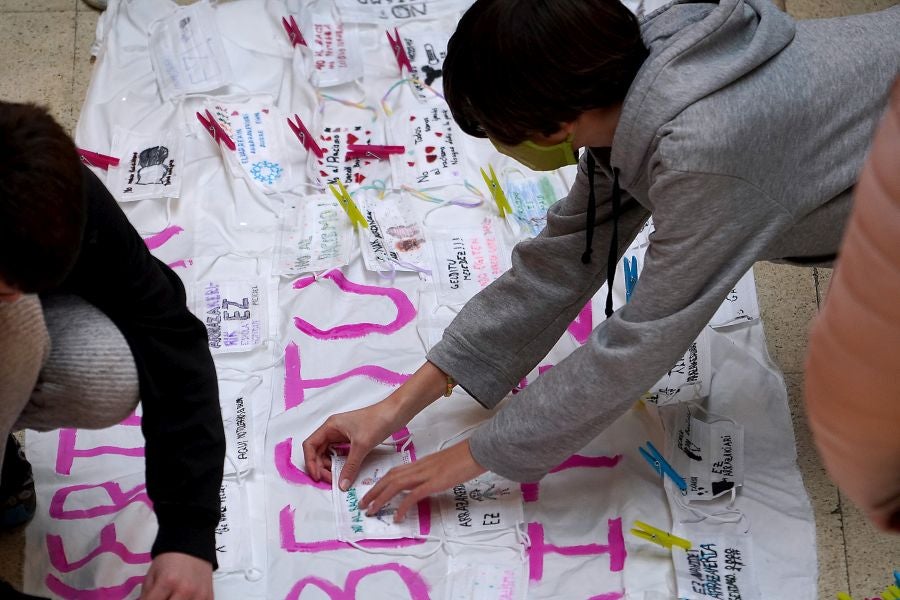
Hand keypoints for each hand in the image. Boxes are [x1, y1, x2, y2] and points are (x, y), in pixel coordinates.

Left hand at [140, 553, 212, 599]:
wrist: (192, 543)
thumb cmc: (169, 559)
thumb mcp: (152, 575)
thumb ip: (146, 596)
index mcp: (167, 583)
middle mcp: (184, 591)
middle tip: (162, 597)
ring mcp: (199, 595)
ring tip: (172, 596)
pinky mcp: (209, 596)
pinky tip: (185, 598)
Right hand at [303, 401, 402, 488]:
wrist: (396, 412)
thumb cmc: (377, 421)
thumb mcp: (361, 446)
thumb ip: (350, 466)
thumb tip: (342, 485)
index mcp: (330, 426)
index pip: (310, 445)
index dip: (310, 462)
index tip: (318, 476)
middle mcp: (333, 429)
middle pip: (318, 451)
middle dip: (321, 466)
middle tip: (331, 480)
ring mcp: (343, 434)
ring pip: (329, 453)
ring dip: (330, 465)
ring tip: (338, 477)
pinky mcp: (352, 439)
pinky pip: (340, 453)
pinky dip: (340, 462)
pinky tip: (346, 470)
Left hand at [360, 439, 486, 521]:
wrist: (476, 452)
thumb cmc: (462, 458)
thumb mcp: (440, 465)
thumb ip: (428, 473)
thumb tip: (421, 484)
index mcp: (419, 463)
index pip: (393, 472)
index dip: (379, 483)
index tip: (370, 492)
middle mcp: (418, 468)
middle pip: (389, 478)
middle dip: (374, 491)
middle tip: (363, 504)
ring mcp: (425, 475)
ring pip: (395, 485)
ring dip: (380, 498)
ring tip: (371, 511)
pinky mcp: (434, 483)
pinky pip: (413, 496)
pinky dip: (402, 506)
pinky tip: (397, 517)